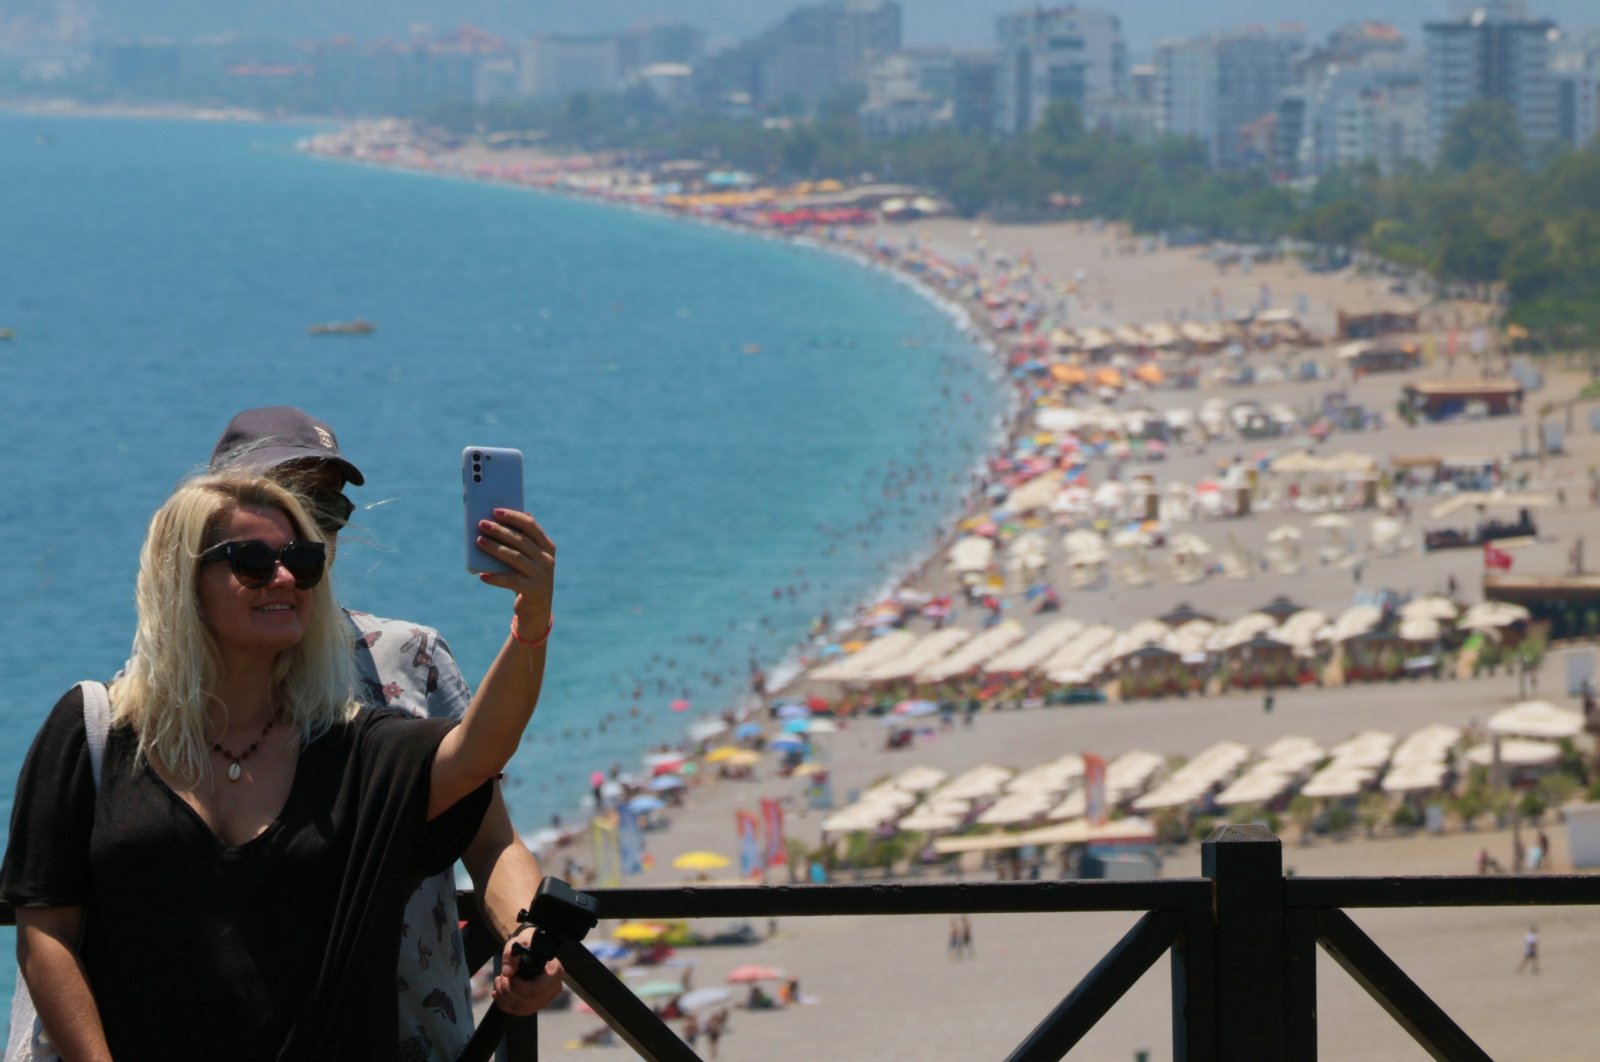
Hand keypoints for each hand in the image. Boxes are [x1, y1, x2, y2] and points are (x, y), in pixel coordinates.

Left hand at [475, 509, 555, 626]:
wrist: (537, 610)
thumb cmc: (526, 577)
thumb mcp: (527, 559)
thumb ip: (520, 542)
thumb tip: (497, 521)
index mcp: (547, 547)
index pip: (531, 526)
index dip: (513, 517)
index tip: (494, 510)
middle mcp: (547, 559)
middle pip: (521, 541)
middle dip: (500, 530)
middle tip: (482, 524)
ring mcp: (542, 575)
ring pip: (515, 558)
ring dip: (495, 548)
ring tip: (479, 541)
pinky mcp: (534, 591)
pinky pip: (511, 581)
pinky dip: (496, 578)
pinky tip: (482, 575)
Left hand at [491, 927, 564, 1015]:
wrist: (531, 946)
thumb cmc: (529, 942)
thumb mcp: (520, 940)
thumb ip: (512, 954)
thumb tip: (507, 972)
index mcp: (555, 972)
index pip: (535, 990)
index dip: (518, 986)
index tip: (510, 974)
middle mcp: (554, 987)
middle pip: (527, 1001)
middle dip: (507, 991)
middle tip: (500, 977)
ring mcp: (546, 997)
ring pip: (522, 1009)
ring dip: (504, 997)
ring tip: (499, 982)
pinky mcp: (537, 1003)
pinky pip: (519, 1011)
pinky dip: (505, 1004)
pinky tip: (499, 992)